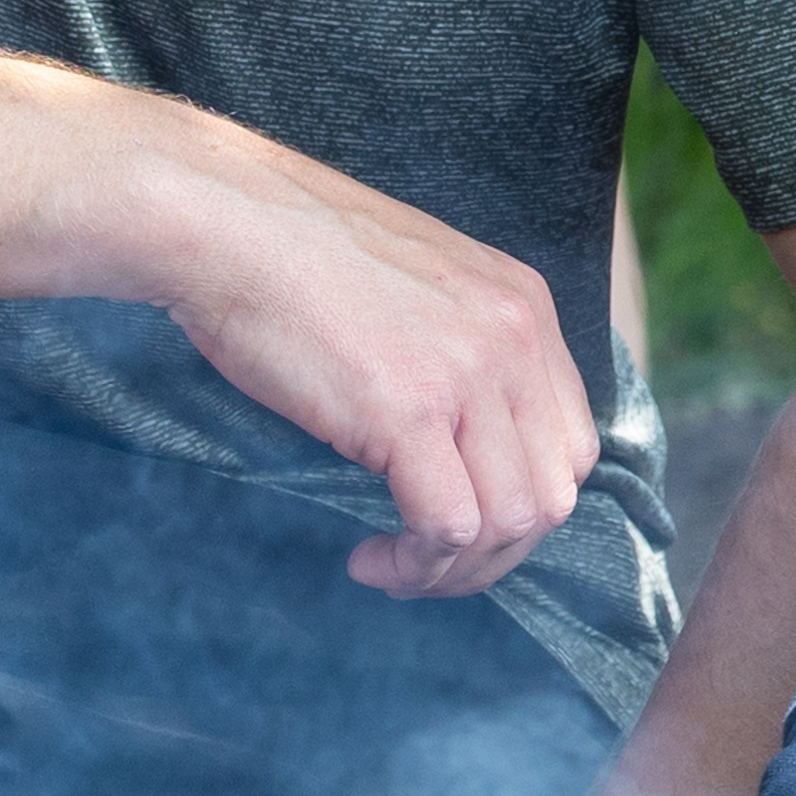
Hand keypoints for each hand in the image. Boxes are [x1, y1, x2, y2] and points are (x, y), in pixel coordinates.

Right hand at [156, 136, 597, 600]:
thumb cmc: (289, 256)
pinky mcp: (411, 411)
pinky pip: (447, 527)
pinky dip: (415, 566)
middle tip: (428, 563)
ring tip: (394, 569)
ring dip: (453, 571)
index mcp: (523, 304)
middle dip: (497, 552)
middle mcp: (515, 337)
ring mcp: (469, 373)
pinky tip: (369, 560)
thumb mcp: (413, 286)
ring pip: (511, 522)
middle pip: (553, 492)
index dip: (521, 503)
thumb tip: (457, 441)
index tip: (459, 522)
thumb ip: (458, 347)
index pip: (572, 443)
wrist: (223, 224)